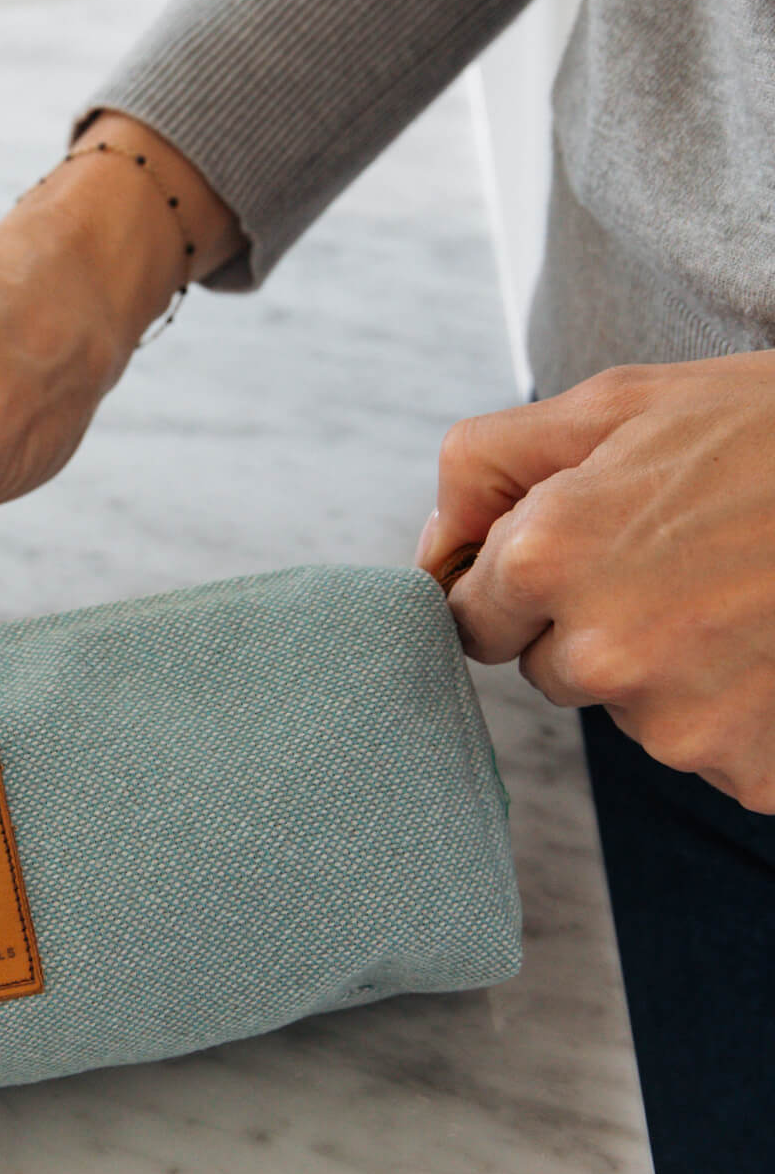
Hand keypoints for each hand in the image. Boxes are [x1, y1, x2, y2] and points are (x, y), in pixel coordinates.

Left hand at [415, 355, 774, 810]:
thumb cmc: (769, 431)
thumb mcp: (618, 406)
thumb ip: (490, 466)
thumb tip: (433, 551)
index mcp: (548, 557)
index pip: (472, 620)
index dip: (525, 588)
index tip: (585, 558)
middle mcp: (598, 652)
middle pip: (549, 671)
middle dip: (595, 625)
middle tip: (687, 564)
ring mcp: (675, 720)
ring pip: (629, 711)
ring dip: (669, 669)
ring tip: (745, 598)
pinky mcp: (745, 768)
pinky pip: (708, 749)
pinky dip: (739, 711)